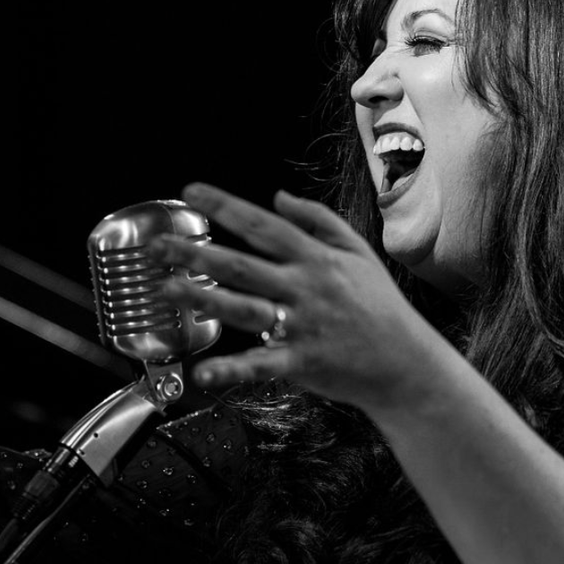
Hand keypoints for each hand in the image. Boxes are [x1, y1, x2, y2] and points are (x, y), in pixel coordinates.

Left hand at [151, 183, 441, 415]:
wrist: (405, 362)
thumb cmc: (379, 306)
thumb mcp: (358, 251)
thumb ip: (318, 219)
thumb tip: (278, 196)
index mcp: (316, 257)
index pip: (262, 225)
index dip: (225, 206)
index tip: (190, 192)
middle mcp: (306, 286)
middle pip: (242, 264)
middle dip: (196, 253)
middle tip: (158, 247)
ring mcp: (302, 324)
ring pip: (245, 308)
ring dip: (204, 299)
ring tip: (168, 290)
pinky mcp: (302, 362)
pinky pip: (260, 364)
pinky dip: (231, 369)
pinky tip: (203, 372)